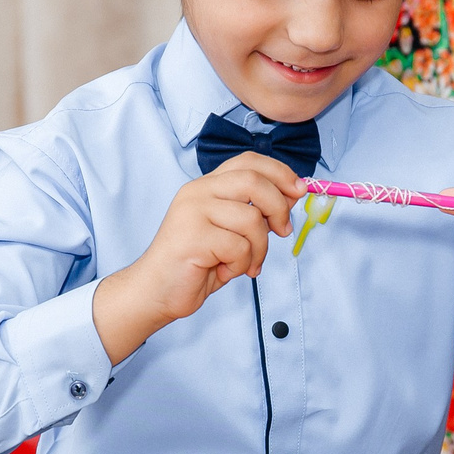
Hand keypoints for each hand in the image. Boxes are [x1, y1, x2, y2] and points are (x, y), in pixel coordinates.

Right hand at [92, 153, 302, 361]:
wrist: (155, 291)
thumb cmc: (194, 264)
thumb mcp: (230, 232)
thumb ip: (254, 213)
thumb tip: (291, 197)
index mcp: (206, 186)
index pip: (248, 161)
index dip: (279, 172)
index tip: (299, 191)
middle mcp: (197, 192)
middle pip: (253, 181)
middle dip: (278, 207)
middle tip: (283, 231)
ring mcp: (193, 213)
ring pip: (251, 219)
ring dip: (260, 248)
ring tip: (247, 264)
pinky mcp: (193, 238)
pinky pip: (239, 248)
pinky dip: (242, 265)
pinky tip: (227, 272)